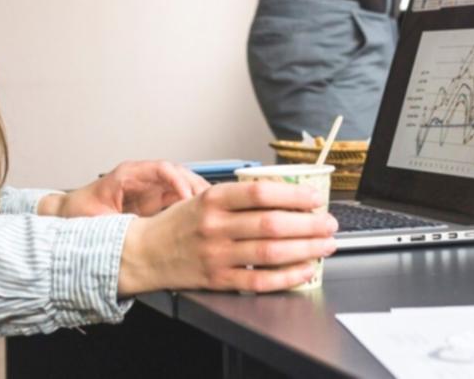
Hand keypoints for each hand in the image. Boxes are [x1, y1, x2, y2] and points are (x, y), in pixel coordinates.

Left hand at [39, 160, 207, 218]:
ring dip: (196, 195)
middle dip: (195, 186)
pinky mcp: (151, 201)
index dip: (179, 181)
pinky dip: (190, 205)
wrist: (67, 215)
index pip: (162, 169)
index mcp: (127, 175)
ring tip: (211, 211)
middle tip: (210, 204)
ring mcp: (148, 188)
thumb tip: (139, 233)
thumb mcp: (97, 219)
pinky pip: (176, 198)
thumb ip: (120, 223)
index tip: (189, 197)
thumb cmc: (78, 213)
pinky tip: (199, 217)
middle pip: (177, 174)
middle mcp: (141, 178)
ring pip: (180, 185)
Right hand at [117, 180, 338, 294]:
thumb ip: (239, 197)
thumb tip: (286, 194)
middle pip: (272, 223)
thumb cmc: (178, 223)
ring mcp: (216, 255)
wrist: (143, 253)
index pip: (260, 193)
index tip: (315, 197)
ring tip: (325, 245)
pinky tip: (304, 269)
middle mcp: (215, 226)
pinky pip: (259, 280)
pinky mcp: (217, 280)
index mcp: (213, 199)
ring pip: (270, 251)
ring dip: (305, 248)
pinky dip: (286, 276)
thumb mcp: (203, 197)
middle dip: (309, 224)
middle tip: (329, 223)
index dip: (293, 194)